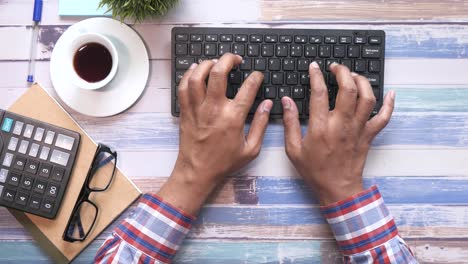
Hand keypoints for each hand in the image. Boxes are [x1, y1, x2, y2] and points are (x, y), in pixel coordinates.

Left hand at [158, 53, 271, 213]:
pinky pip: (183, 87)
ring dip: (207, 64)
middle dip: (228, 59)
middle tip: (235, 59)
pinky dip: (188, 75)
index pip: (248, 88)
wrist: (197, 172)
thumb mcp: (251, 149)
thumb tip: (268, 104)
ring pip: (198, 76)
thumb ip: (262, 124)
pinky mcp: (186, 111)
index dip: (255, 77)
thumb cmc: (224, 162)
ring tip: (216, 62)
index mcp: (233, 117)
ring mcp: (197, 109)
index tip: (257, 75)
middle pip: (219, 73)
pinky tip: (196, 70)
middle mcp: (214, 109)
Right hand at [282, 62, 394, 204]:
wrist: (337, 189)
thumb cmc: (314, 171)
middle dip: (343, 72)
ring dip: (362, 81)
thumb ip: (289, 123)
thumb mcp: (293, 149)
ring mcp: (358, 129)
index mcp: (321, 127)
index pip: (319, 93)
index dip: (316, 76)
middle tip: (336, 67)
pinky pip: (384, 117)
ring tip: (354, 75)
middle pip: (348, 89)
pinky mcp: (369, 136)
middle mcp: (341, 124)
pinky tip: (390, 93)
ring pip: (367, 98)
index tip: (314, 67)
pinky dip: (389, 104)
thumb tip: (287, 101)